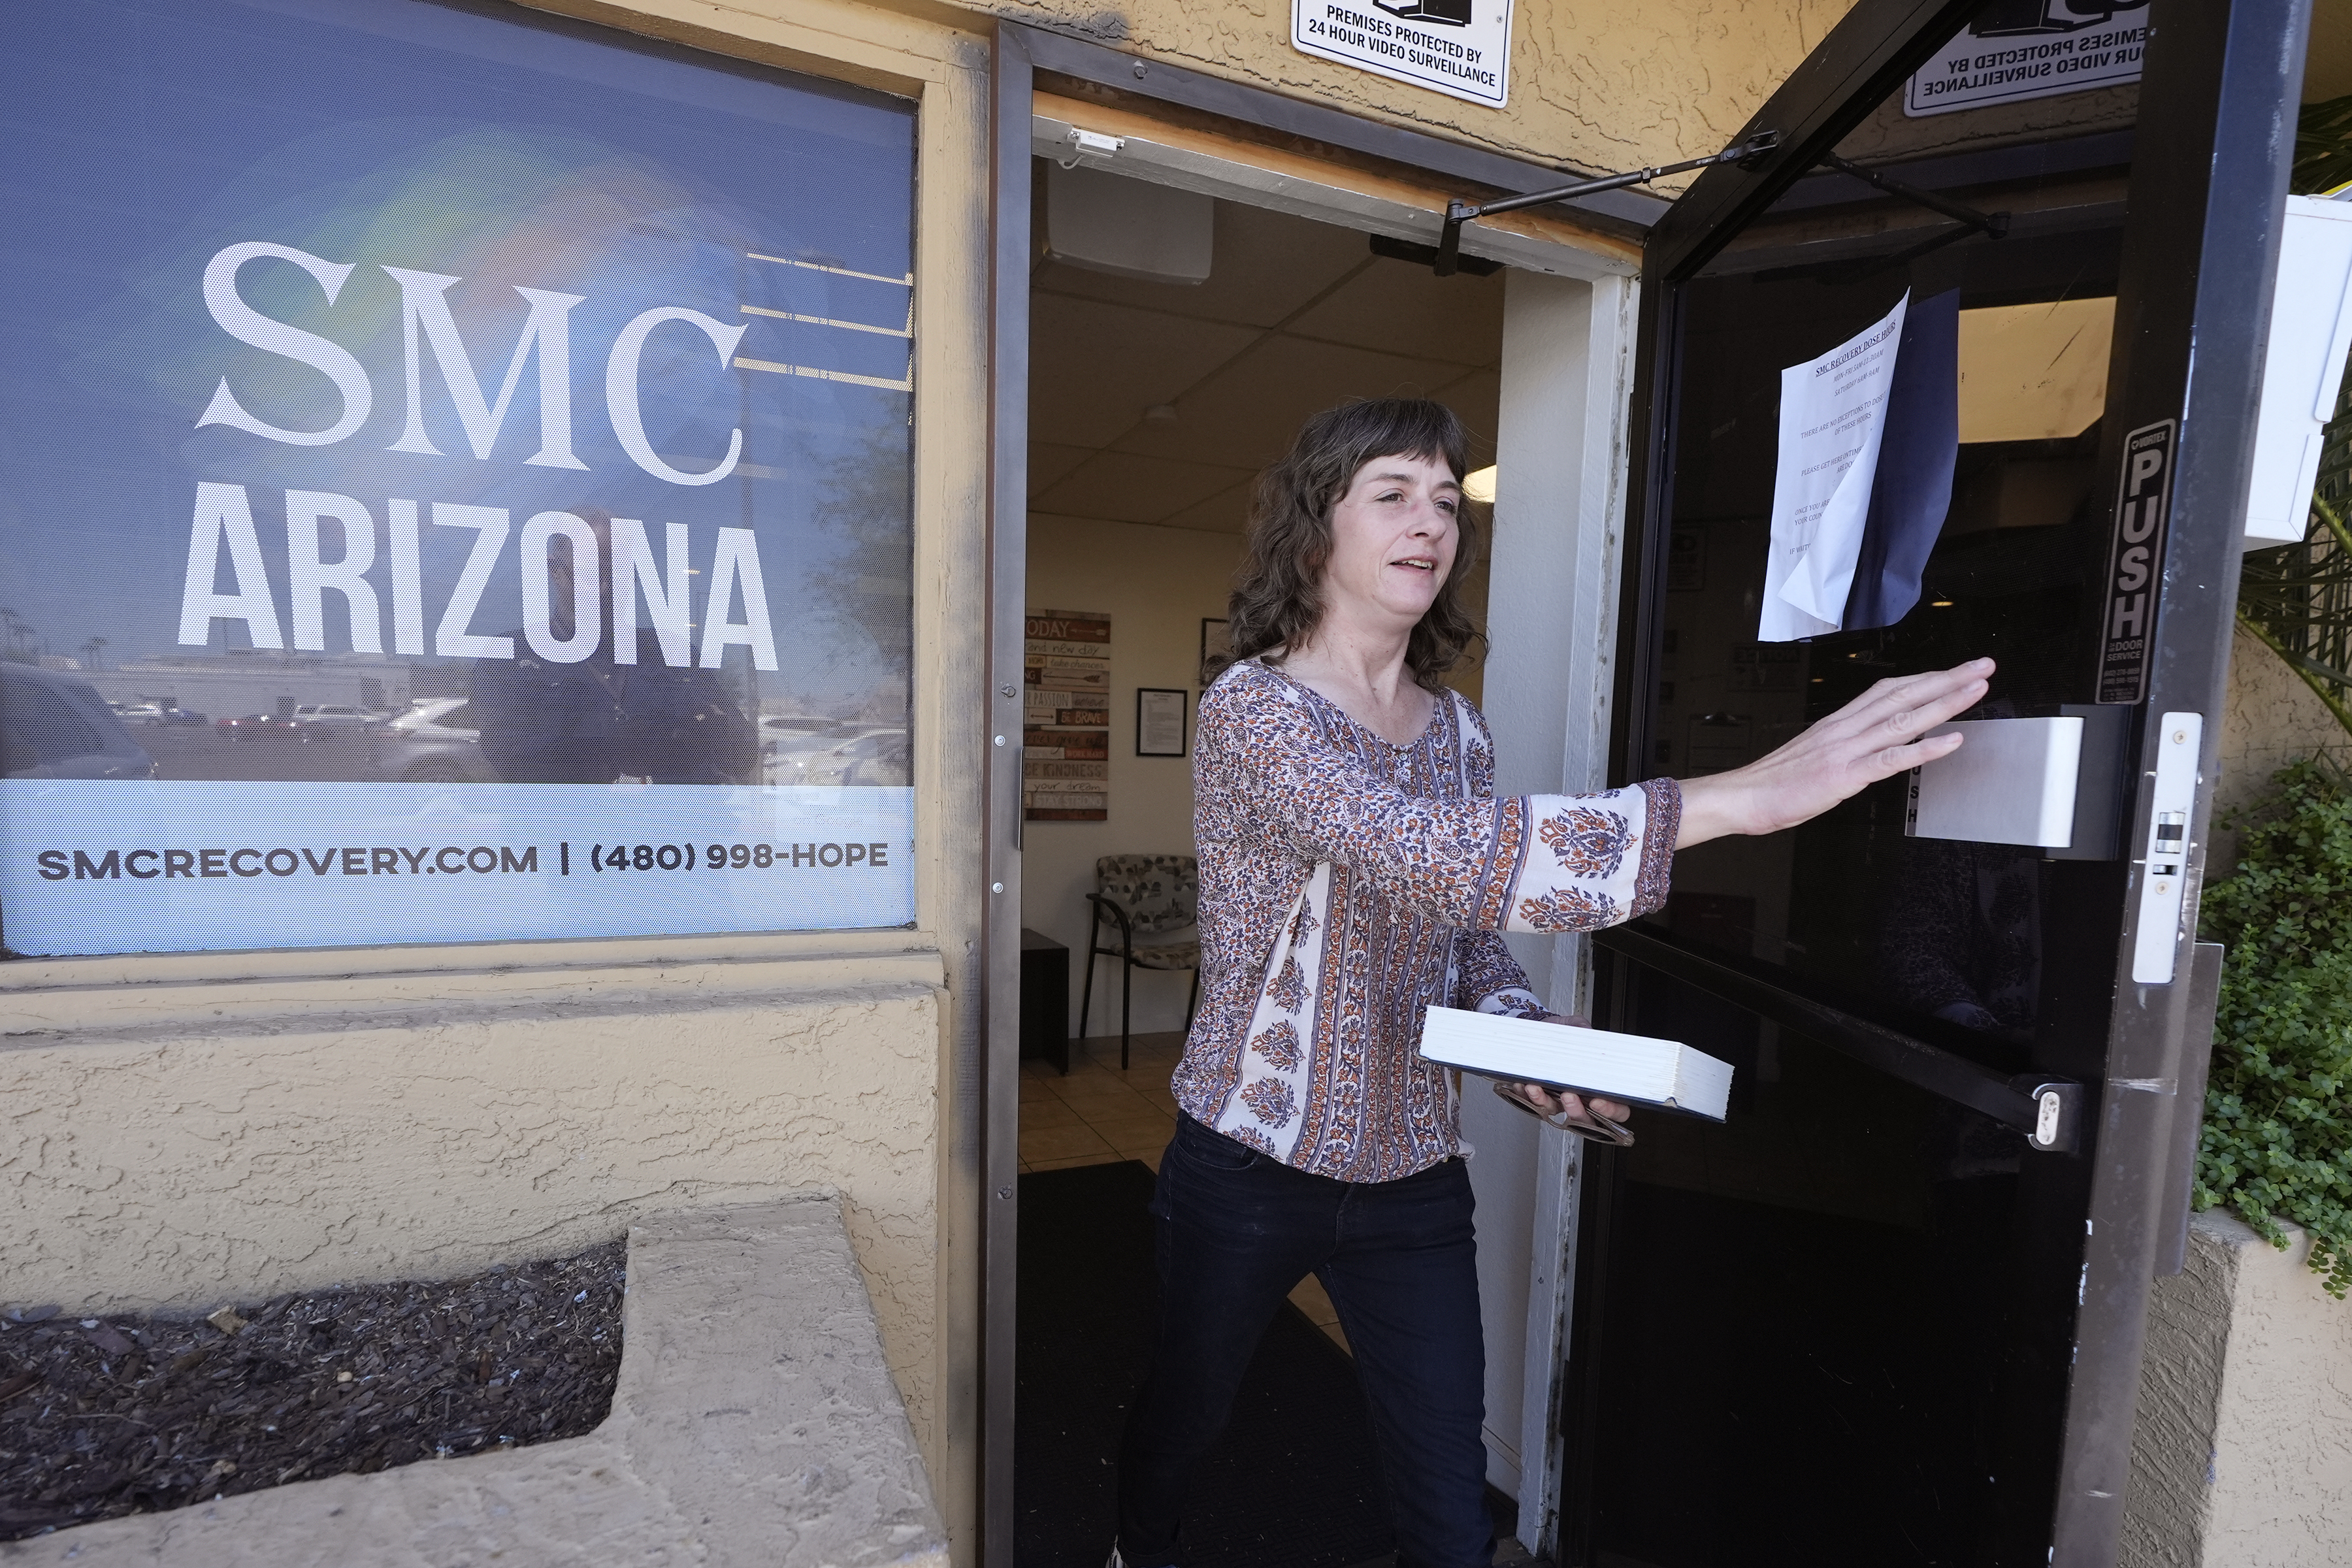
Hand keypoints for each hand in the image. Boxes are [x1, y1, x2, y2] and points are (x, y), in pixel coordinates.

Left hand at [1514, 1013, 1630, 1125]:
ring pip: (1554, 1112)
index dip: (1610, 1110)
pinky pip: (1530, 1103)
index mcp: (1600, 1086)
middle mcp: (1580, 1098)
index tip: (1598, 1100)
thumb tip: (1589, 1034)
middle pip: (1585, 1119)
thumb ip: (1586, 1032)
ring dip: (1544, 1102)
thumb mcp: (1578, 1027)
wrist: (1541, 1031)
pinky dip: (1525, 1094)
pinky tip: (1523, 1082)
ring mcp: (1557, 1100)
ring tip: (1537, 1087)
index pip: (1616, 1109)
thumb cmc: (1564, 1034)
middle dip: (1576, 1111)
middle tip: (1569, 1096)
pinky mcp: (1536, 1097)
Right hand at [1674, 657, 1992, 848]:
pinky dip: (1925, 749)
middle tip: (1982, 666)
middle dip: (1947, 679)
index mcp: (1839, 722)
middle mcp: (1846, 728)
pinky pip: (1892, 759)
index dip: (1926, 678)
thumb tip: (1871, 743)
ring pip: (1904, 719)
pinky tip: (1951, 741)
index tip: (1954, 671)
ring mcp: (1847, 749)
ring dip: (1945, 703)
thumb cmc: (1774, 782)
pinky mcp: (1846, 775)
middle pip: (1904, 694)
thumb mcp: (1814, 753)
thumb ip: (1845, 744)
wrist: (1742, 797)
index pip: (1890, 689)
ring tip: (1976, 690)